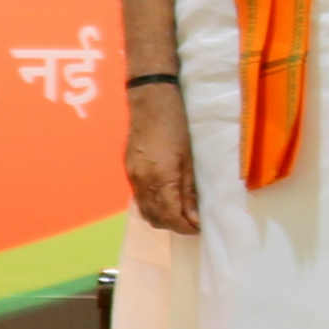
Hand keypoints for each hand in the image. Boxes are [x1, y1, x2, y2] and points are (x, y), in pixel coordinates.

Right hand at [125, 81, 200, 232]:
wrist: (150, 100)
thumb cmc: (176, 125)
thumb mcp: (189, 159)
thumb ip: (189, 191)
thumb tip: (195, 218)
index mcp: (160, 179)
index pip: (172, 217)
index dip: (186, 228)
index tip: (199, 228)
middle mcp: (142, 183)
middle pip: (156, 219)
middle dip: (174, 226)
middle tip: (192, 221)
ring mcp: (132, 177)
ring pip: (145, 212)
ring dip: (162, 218)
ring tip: (180, 212)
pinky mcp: (129, 171)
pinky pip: (139, 199)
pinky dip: (152, 206)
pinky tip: (165, 199)